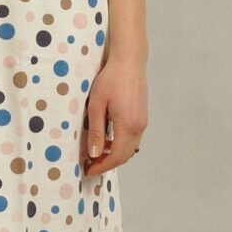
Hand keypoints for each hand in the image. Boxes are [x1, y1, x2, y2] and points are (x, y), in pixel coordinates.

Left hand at [82, 53, 146, 176]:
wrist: (129, 62)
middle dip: (108, 163)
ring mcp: (143, 122)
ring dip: (115, 154)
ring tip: (97, 152)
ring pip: (130, 148)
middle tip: (91, 164)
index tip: (89, 169)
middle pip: (125, 156)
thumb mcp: (97, 105)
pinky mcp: (142, 117)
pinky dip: (121, 144)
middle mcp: (139, 127)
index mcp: (127, 125)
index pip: (116, 156)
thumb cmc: (111, 79)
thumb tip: (95, 154)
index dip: (102, 166)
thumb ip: (97, 131)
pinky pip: (132, 139)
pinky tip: (108, 139)